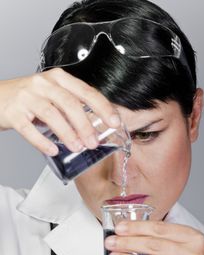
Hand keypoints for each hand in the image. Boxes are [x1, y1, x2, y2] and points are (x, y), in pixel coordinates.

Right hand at [0, 69, 119, 154]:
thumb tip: (97, 126)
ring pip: (52, 115)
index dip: (102, 107)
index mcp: (58, 78)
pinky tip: (53, 150)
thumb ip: (72, 105)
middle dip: (86, 125)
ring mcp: (27, 97)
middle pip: (70, 104)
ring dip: (68, 134)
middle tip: (94, 142)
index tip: (114, 122)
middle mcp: (43, 84)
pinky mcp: (13, 113)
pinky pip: (29, 129)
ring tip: (77, 147)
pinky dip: (43, 142)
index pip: (86, 91)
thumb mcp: (53, 95)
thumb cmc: (29, 98)